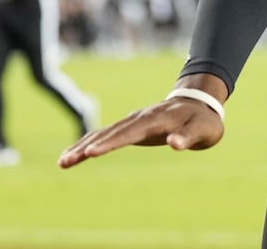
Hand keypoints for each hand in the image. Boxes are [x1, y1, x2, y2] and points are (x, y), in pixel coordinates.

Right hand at [59, 86, 224, 168]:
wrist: (199, 103)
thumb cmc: (203, 121)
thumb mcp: (203, 130)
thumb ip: (189, 136)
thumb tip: (175, 144)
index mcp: (157, 120)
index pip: (131, 132)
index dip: (111, 142)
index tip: (92, 153)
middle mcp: (140, 118)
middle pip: (110, 132)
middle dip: (88, 147)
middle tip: (66, 161)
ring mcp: (133, 120)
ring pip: (103, 133)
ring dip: (82, 146)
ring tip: (63, 162)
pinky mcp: (130, 126)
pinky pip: (105, 135)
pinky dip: (88, 144)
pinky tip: (73, 155)